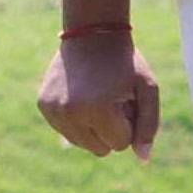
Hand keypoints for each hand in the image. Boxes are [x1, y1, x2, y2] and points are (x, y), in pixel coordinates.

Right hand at [36, 33, 160, 159]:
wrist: (92, 32)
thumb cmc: (125, 62)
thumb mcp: (148, 89)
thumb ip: (149, 126)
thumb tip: (143, 159)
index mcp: (98, 110)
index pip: (121, 144)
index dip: (128, 122)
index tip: (125, 98)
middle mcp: (71, 113)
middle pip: (101, 149)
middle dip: (111, 128)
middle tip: (111, 96)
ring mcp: (54, 111)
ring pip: (82, 144)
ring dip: (94, 126)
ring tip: (96, 95)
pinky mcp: (43, 106)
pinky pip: (67, 131)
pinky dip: (77, 120)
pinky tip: (81, 95)